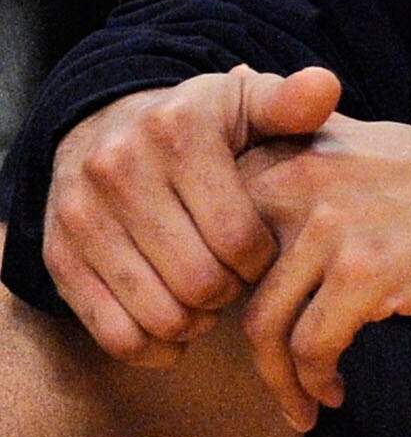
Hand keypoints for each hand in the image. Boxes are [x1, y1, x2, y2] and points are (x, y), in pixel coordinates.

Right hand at [43, 65, 340, 363]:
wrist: (107, 127)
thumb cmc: (200, 123)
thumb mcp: (247, 100)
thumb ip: (292, 102)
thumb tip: (325, 89)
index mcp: (179, 131)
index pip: (237, 233)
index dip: (261, 259)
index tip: (263, 252)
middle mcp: (120, 169)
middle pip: (198, 280)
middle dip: (230, 293)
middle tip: (238, 283)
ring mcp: (82, 216)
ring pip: (156, 312)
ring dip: (195, 322)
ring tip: (210, 303)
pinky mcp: (58, 256)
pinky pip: (110, 331)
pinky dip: (151, 347)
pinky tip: (176, 333)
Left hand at [236, 110, 410, 428]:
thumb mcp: (368, 140)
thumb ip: (302, 133)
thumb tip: (238, 76)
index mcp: (295, 154)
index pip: (209, 234)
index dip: (216, 291)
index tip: (244, 324)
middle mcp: (304, 182)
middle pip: (226, 286)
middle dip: (238, 342)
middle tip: (267, 372)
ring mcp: (337, 228)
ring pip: (264, 327)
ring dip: (279, 379)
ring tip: (303, 400)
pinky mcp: (371, 273)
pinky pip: (313, 347)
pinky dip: (316, 380)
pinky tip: (335, 390)